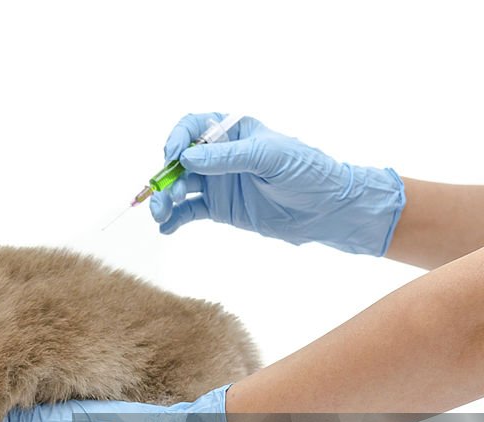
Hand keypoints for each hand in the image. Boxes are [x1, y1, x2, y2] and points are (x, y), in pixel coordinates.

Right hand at [150, 113, 405, 255]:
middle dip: (166, 176)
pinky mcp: (219, 208)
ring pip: (180, 187)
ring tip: (160, 215)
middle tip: (164, 195)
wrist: (326, 209)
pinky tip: (166, 229)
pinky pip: (189, 212)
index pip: (193, 127)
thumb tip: (187, 159)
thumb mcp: (269, 157)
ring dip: (165, 199)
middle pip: (180, 160)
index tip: (174, 157)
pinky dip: (175, 220)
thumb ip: (228, 157)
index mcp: (233, 132)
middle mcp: (219, 155)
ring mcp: (217, 182)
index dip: (178, 139)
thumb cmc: (305, 172)